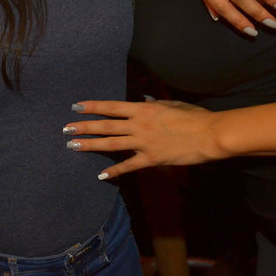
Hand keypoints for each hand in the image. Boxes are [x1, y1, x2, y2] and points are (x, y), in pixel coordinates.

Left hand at [64, 99, 225, 179]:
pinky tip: (101, 175)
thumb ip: (153, 103)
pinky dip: (115, 171)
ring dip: (90, 145)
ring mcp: (144, 142)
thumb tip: (142, 100)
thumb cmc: (193, 115)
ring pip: (111, 144)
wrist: (209, 134)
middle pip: (105, 125)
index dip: (92, 107)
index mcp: (143, 109)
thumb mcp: (171, 104)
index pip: (111, 107)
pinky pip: (129, 165)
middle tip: (65, 128)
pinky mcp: (152, 159)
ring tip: (72, 146)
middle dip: (83, 127)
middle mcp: (138, 124)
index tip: (76, 107)